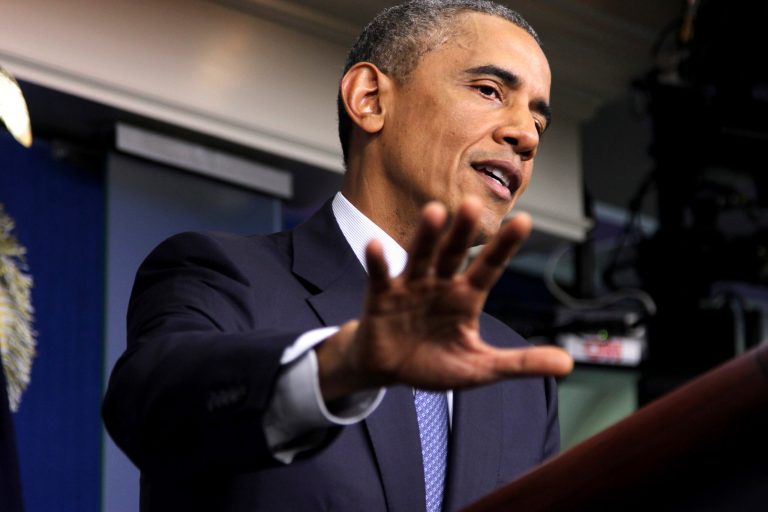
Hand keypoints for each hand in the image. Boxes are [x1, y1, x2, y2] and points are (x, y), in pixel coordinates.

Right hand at [316, 197, 572, 399]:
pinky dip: (379, 261)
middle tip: (473, 205)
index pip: (490, 266)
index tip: (524, 221)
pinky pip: (381, 277)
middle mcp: (440, 283)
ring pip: (420, 256)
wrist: (389, 370)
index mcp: (466, 297)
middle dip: (463, 231)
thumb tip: (567, 365)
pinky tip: (376, 245)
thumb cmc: (435, 363)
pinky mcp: (382, 296)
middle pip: (454, 253)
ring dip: (426, 236)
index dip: (505, 246)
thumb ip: (520, 363)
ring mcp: (411, 287)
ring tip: (434, 212)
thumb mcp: (480, 368)